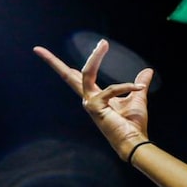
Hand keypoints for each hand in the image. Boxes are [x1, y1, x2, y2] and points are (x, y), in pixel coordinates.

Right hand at [33, 40, 152, 160]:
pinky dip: (126, 87)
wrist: (134, 142)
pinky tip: (138, 87)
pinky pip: (110, 90)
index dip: (64, 66)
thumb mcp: (138, 98)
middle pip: (67, 76)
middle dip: (53, 61)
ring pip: (86, 73)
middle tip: (38, 49)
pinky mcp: (95, 107)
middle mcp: (89, 99)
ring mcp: (90, 103)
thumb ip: (139, 84)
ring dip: (95, 57)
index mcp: (96, 96)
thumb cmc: (133, 125)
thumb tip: (147, 71)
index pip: (77, 77)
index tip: (43, 52)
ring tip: (103, 43)